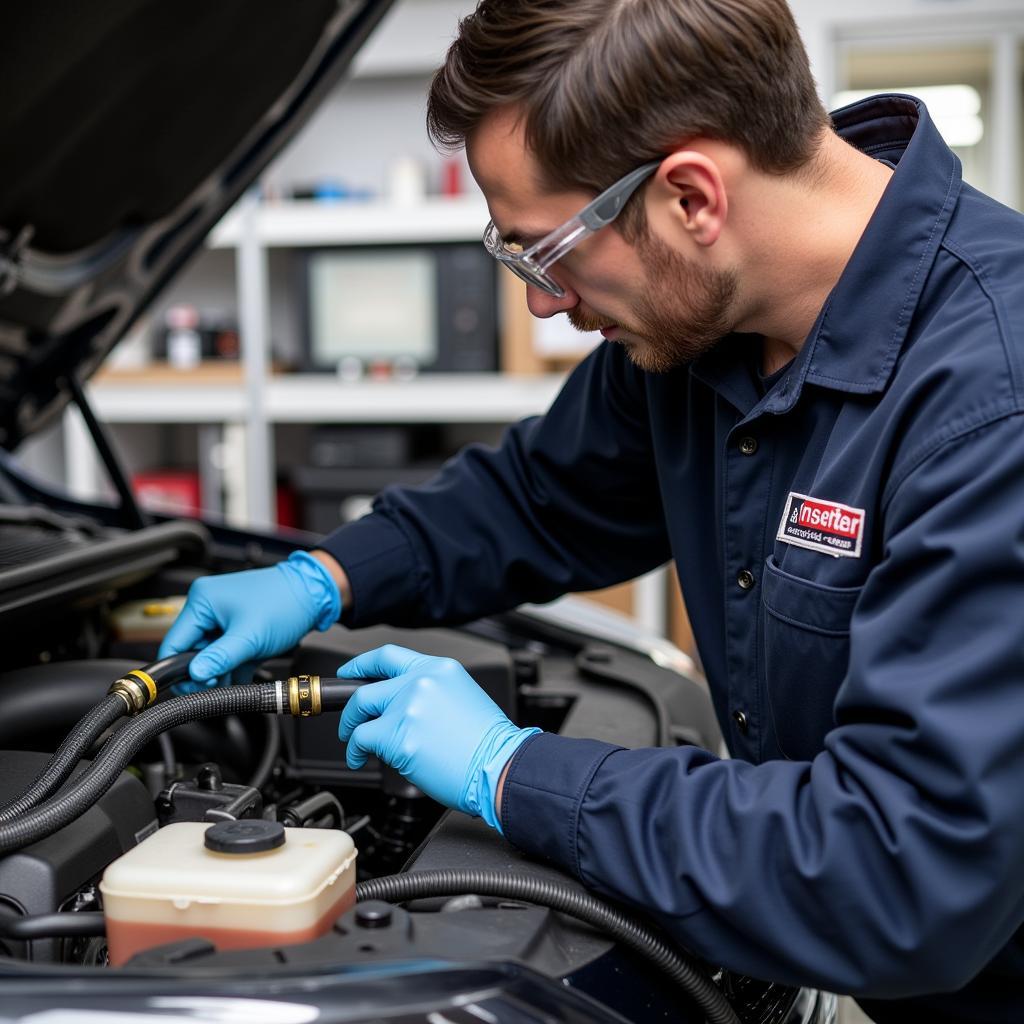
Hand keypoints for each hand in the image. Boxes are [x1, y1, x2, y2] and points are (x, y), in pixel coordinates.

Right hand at [158, 551, 340, 686]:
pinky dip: (232, 666)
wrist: (315, 594)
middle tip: (218, 686)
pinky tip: (241, 675)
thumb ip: (220, 658)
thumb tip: (194, 675)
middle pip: (192, 651)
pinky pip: (226, 653)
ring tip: (233, 680)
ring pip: (210, 655)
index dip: (181, 669)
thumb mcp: (250, 636)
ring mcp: (223, 618)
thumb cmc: (285, 603)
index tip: (194, 687)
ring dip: (220, 671)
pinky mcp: (238, 628)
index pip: (174, 642)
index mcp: (202, 601)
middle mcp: (208, 607)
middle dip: (206, 672)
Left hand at [338, 646, 539, 831]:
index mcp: (438, 669)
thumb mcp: (461, 697)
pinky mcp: (399, 736)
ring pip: (360, 713)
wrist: (500, 766)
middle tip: (350, 721)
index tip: (349, 672)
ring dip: (352, 730)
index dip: (361, 664)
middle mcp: (421, 682)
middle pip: (367, 688)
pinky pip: (362, 740)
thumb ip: (429, 692)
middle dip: (350, 708)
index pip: (389, 656)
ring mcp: (409, 707)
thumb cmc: (489, 743)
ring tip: (356, 745)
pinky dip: (355, 751)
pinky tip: (361, 759)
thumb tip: (400, 704)